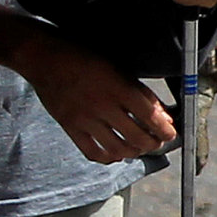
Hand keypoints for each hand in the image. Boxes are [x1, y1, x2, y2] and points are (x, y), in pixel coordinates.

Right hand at [14, 36, 175, 163]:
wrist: (46, 60)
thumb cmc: (83, 59)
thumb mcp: (117, 68)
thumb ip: (139, 92)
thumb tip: (161, 114)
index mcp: (118, 87)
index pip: (149, 115)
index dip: (164, 129)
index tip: (170, 133)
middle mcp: (103, 105)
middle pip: (136, 137)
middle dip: (152, 144)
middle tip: (157, 142)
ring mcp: (85, 119)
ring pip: (117, 148)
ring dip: (133, 153)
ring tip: (138, 149)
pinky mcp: (70, 127)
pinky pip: (92, 151)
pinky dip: (107, 157)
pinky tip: (114, 154)